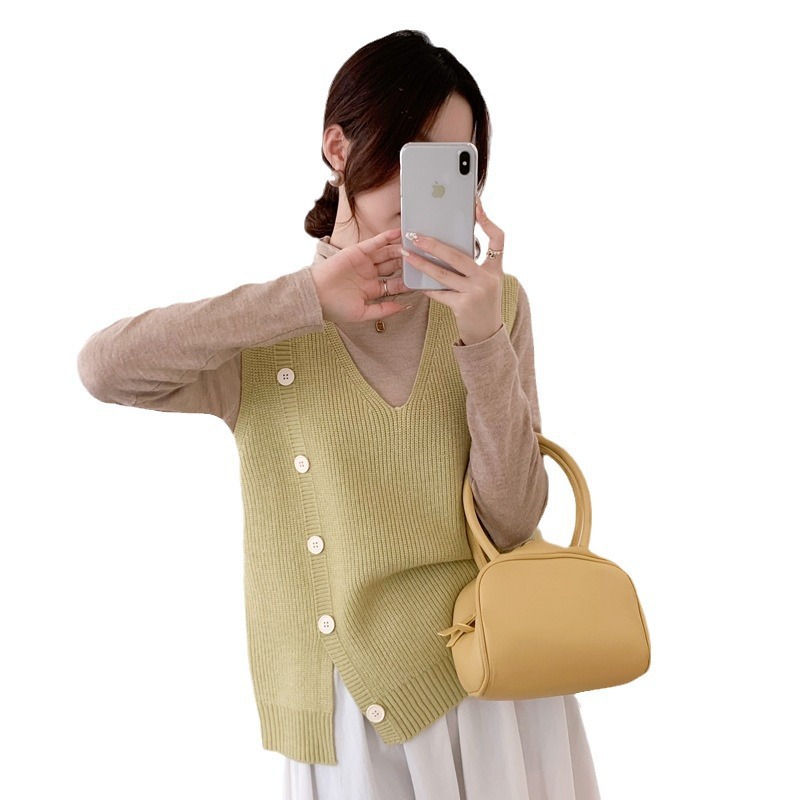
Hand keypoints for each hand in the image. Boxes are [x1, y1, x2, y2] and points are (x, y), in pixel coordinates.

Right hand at [309, 228, 414, 324]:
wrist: (315, 296)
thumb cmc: (335, 307)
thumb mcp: (363, 313)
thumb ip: (384, 310)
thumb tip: (404, 307)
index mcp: (372, 290)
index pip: (395, 285)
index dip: (407, 282)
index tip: (421, 280)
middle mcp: (369, 275)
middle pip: (393, 267)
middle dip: (407, 263)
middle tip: (421, 258)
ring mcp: (364, 263)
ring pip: (387, 253)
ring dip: (400, 249)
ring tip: (414, 244)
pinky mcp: (357, 252)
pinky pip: (375, 243)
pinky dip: (387, 237)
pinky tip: (398, 233)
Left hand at [400, 196, 504, 345]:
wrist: (487, 334)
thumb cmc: (483, 305)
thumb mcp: (486, 282)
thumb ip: (473, 266)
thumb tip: (446, 247)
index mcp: (496, 269)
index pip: (498, 238)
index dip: (488, 221)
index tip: (476, 205)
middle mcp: (488, 278)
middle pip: (457, 255)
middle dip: (433, 243)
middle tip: (414, 235)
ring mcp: (476, 292)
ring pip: (443, 274)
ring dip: (421, 263)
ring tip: (406, 254)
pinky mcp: (463, 306)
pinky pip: (440, 292)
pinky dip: (427, 287)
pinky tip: (416, 282)